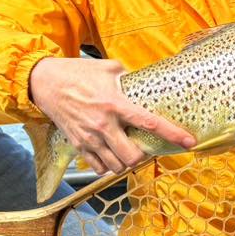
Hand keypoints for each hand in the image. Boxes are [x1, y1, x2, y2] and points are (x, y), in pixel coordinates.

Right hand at [29, 57, 194, 176]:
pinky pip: (98, 168)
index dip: (173, 134)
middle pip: (133, 157)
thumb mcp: (108, 68)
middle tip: (143, 147)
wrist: (44, 82)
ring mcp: (89, 138)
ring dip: (125, 162)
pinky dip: (107, 165)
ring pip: (116, 166)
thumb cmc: (77, 72)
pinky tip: (109, 154)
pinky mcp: (77, 145)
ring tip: (125, 150)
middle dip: (142, 156)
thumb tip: (143, 81)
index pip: (150, 123)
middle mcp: (103, 124)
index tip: (190, 142)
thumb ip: (128, 77)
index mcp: (115, 104)